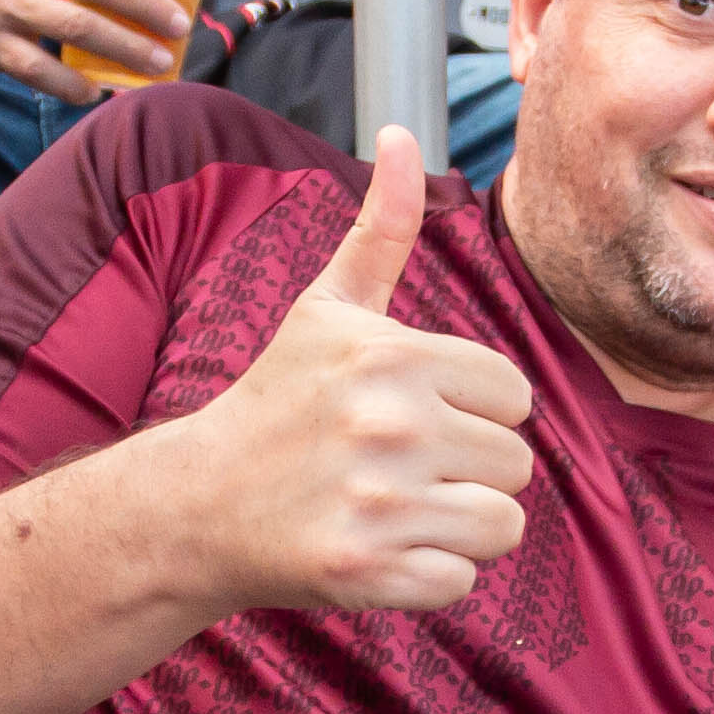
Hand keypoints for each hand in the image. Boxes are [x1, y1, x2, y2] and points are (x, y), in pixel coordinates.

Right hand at [169, 135, 536, 612]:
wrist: (196, 503)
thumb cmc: (277, 400)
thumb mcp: (327, 308)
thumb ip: (380, 228)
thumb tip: (402, 133)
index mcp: (394, 356)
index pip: (515, 396)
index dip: (473, 409)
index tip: (415, 415)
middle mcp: (391, 425)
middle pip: (517, 463)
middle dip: (469, 469)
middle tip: (398, 467)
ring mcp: (379, 502)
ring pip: (502, 524)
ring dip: (458, 525)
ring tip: (396, 507)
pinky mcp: (367, 570)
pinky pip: (461, 581)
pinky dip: (428, 574)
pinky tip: (377, 546)